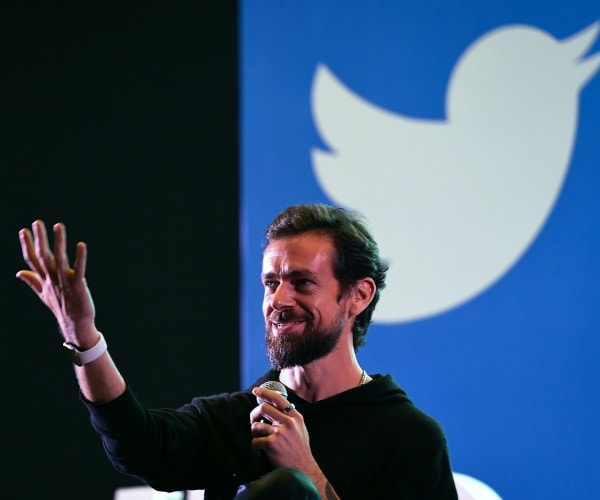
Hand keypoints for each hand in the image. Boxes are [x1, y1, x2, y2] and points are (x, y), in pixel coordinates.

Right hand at [16, 220, 96, 346]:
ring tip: (58, 225)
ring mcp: (65, 283)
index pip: (32, 260)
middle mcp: (52, 279)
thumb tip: (18, 272)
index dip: (27, 245)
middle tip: (37, 222)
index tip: (23, 230)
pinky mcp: (78, 286)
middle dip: (40, 239)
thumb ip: (32, 281)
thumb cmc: (61, 308)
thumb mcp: (43, 294)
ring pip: (60, 259)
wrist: (75, 325)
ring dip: (59, 242)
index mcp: (44, 280)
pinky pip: (79, 270)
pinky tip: (81, 245)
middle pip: (43, 257)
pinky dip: (80, 258)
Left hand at [250, 387, 317, 471]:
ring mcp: (280, 432)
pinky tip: (262, 450)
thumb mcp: (300, 429)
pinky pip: (255, 441)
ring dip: (255, 433)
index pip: (278, 398)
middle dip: (254, 414)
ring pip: (256, 425)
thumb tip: (274, 407)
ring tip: (260, 440)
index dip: (265, 393)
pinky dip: (256, 446)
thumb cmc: (299, 450)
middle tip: (254, 421)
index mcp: (295, 417)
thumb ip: (289, 417)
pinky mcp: (272, 444)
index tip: (256, 391)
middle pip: (263, 408)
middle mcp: (288, 422)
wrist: (303, 470)